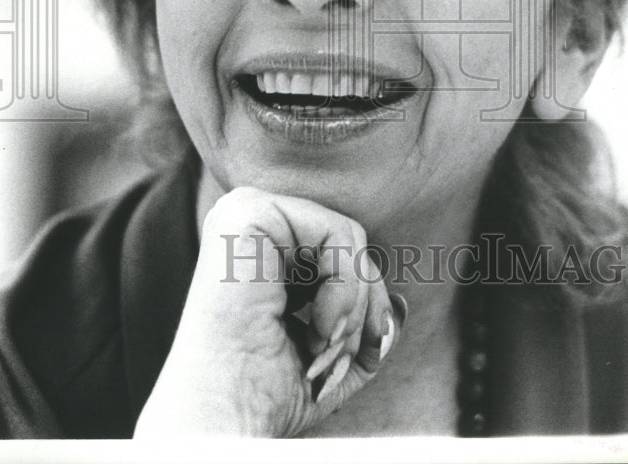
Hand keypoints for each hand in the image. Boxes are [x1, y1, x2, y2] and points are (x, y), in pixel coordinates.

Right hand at [134, 186, 405, 437]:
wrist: (226, 419)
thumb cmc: (267, 394)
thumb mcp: (331, 353)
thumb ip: (364, 322)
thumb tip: (401, 305)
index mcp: (257, 244)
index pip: (340, 248)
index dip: (359, 305)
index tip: (341, 353)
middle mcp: (246, 217)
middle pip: (349, 240)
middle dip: (360, 306)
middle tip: (329, 352)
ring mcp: (244, 209)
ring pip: (351, 237)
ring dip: (352, 306)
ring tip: (319, 344)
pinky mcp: (249, 214)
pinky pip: (340, 234)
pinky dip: (345, 292)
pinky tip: (315, 328)